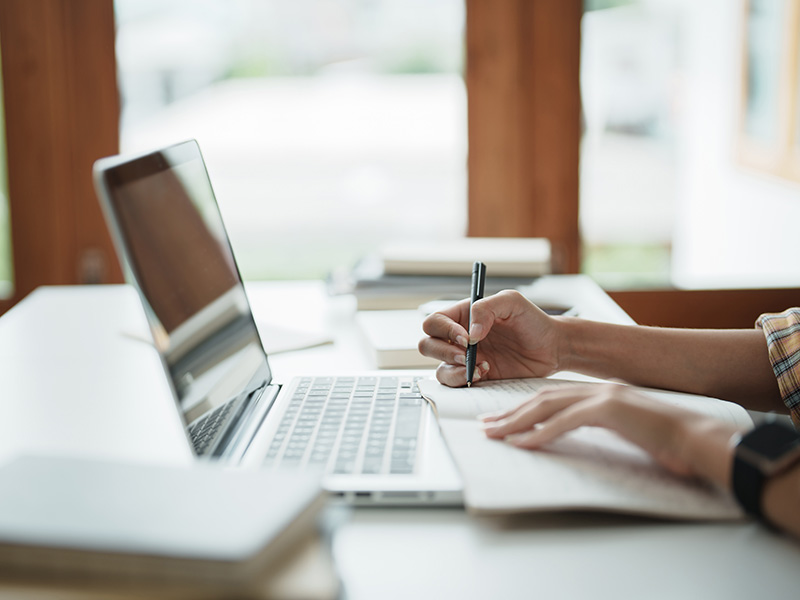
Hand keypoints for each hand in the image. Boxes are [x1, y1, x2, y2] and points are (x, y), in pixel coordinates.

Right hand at [418, 290, 562, 386]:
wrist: (551, 347)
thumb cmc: (532, 320)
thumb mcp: (512, 302)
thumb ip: (487, 308)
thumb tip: (470, 331)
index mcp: (462, 315)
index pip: (435, 322)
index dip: (444, 330)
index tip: (466, 337)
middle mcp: (458, 337)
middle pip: (428, 345)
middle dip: (444, 352)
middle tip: (467, 355)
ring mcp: (464, 359)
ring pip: (438, 368)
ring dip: (454, 370)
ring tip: (481, 367)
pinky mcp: (474, 376)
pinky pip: (455, 383)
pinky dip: (465, 381)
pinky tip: (486, 373)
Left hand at [481, 383, 740, 482]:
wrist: (698, 440)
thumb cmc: (668, 442)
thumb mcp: (626, 433)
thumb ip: (599, 429)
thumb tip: (569, 440)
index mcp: (601, 394)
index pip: (552, 399)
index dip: (523, 410)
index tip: (502, 422)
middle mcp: (598, 390)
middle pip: (542, 400)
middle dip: (511, 414)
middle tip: (486, 428)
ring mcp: (604, 397)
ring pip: (547, 407)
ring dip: (517, 422)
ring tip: (495, 436)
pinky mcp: (610, 410)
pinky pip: (565, 422)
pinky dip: (541, 434)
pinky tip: (523, 444)